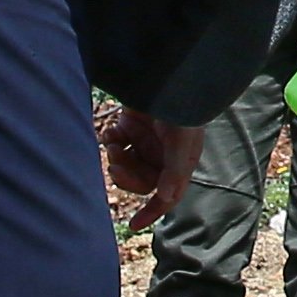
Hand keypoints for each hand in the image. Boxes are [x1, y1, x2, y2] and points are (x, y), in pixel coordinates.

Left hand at [97, 106, 192, 236]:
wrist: (167, 72)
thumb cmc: (182, 106)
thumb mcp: (183, 139)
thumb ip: (176, 170)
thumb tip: (166, 198)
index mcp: (180, 163)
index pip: (168, 196)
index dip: (153, 212)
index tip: (135, 224)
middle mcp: (162, 155)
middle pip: (140, 181)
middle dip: (126, 175)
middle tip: (115, 162)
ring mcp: (146, 141)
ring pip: (126, 163)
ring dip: (117, 156)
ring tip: (113, 140)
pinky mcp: (132, 126)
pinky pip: (118, 144)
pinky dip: (112, 139)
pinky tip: (113, 129)